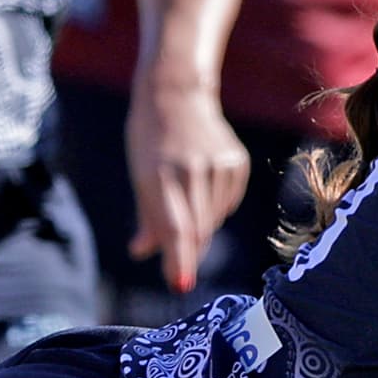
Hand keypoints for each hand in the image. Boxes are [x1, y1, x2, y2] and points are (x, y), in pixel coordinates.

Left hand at [123, 77, 252, 297]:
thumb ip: (147, 217)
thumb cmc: (150, 140)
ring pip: (212, 220)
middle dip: (187, 255)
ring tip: (186, 203)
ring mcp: (218, 164)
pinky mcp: (236, 163)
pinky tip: (203, 186)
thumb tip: (142, 252)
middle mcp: (192, 169)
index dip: (178, 258)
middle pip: (196, 230)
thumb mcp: (140, 174)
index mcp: (160, 174)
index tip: (180, 283)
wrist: (177, 94)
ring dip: (199, 228)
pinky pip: (226, 205)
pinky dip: (214, 208)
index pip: (174, 226)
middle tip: (180, 271)